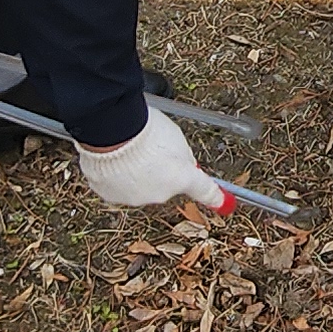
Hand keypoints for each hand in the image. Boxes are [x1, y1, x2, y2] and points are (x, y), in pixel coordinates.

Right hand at [76, 110, 232, 210]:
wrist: (110, 130)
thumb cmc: (145, 128)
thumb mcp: (175, 137)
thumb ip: (182, 155)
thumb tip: (185, 165)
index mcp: (182, 178)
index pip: (205, 190)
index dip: (215, 197)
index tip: (224, 204)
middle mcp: (160, 194)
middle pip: (164, 184)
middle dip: (159, 171)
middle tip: (149, 148)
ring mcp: (133, 198)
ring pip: (137, 186)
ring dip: (134, 173)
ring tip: (125, 148)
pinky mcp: (109, 195)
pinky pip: (115, 185)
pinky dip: (114, 175)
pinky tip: (111, 156)